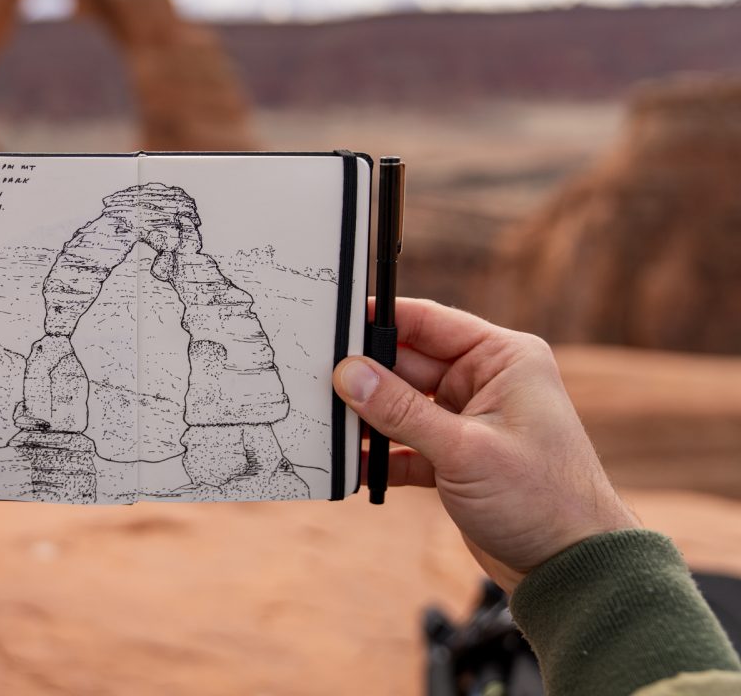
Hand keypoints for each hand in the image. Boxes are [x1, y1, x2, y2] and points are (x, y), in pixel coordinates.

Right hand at [333, 298, 638, 592]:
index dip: (381, 320)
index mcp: (502, 359)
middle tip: (316, 382)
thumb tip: (348, 373)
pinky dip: (382, 455)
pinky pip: (406, 443)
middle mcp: (486, 382)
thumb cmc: (541, 500)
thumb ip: (401, 410)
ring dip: (369, 419)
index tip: (336, 321)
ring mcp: (469, 420)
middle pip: (407, 364)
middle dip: (365, 377)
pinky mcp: (455, 457)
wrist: (572, 568)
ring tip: (329, 425)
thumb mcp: (464, 450)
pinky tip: (354, 467)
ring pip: (402, 405)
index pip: (429, 322)